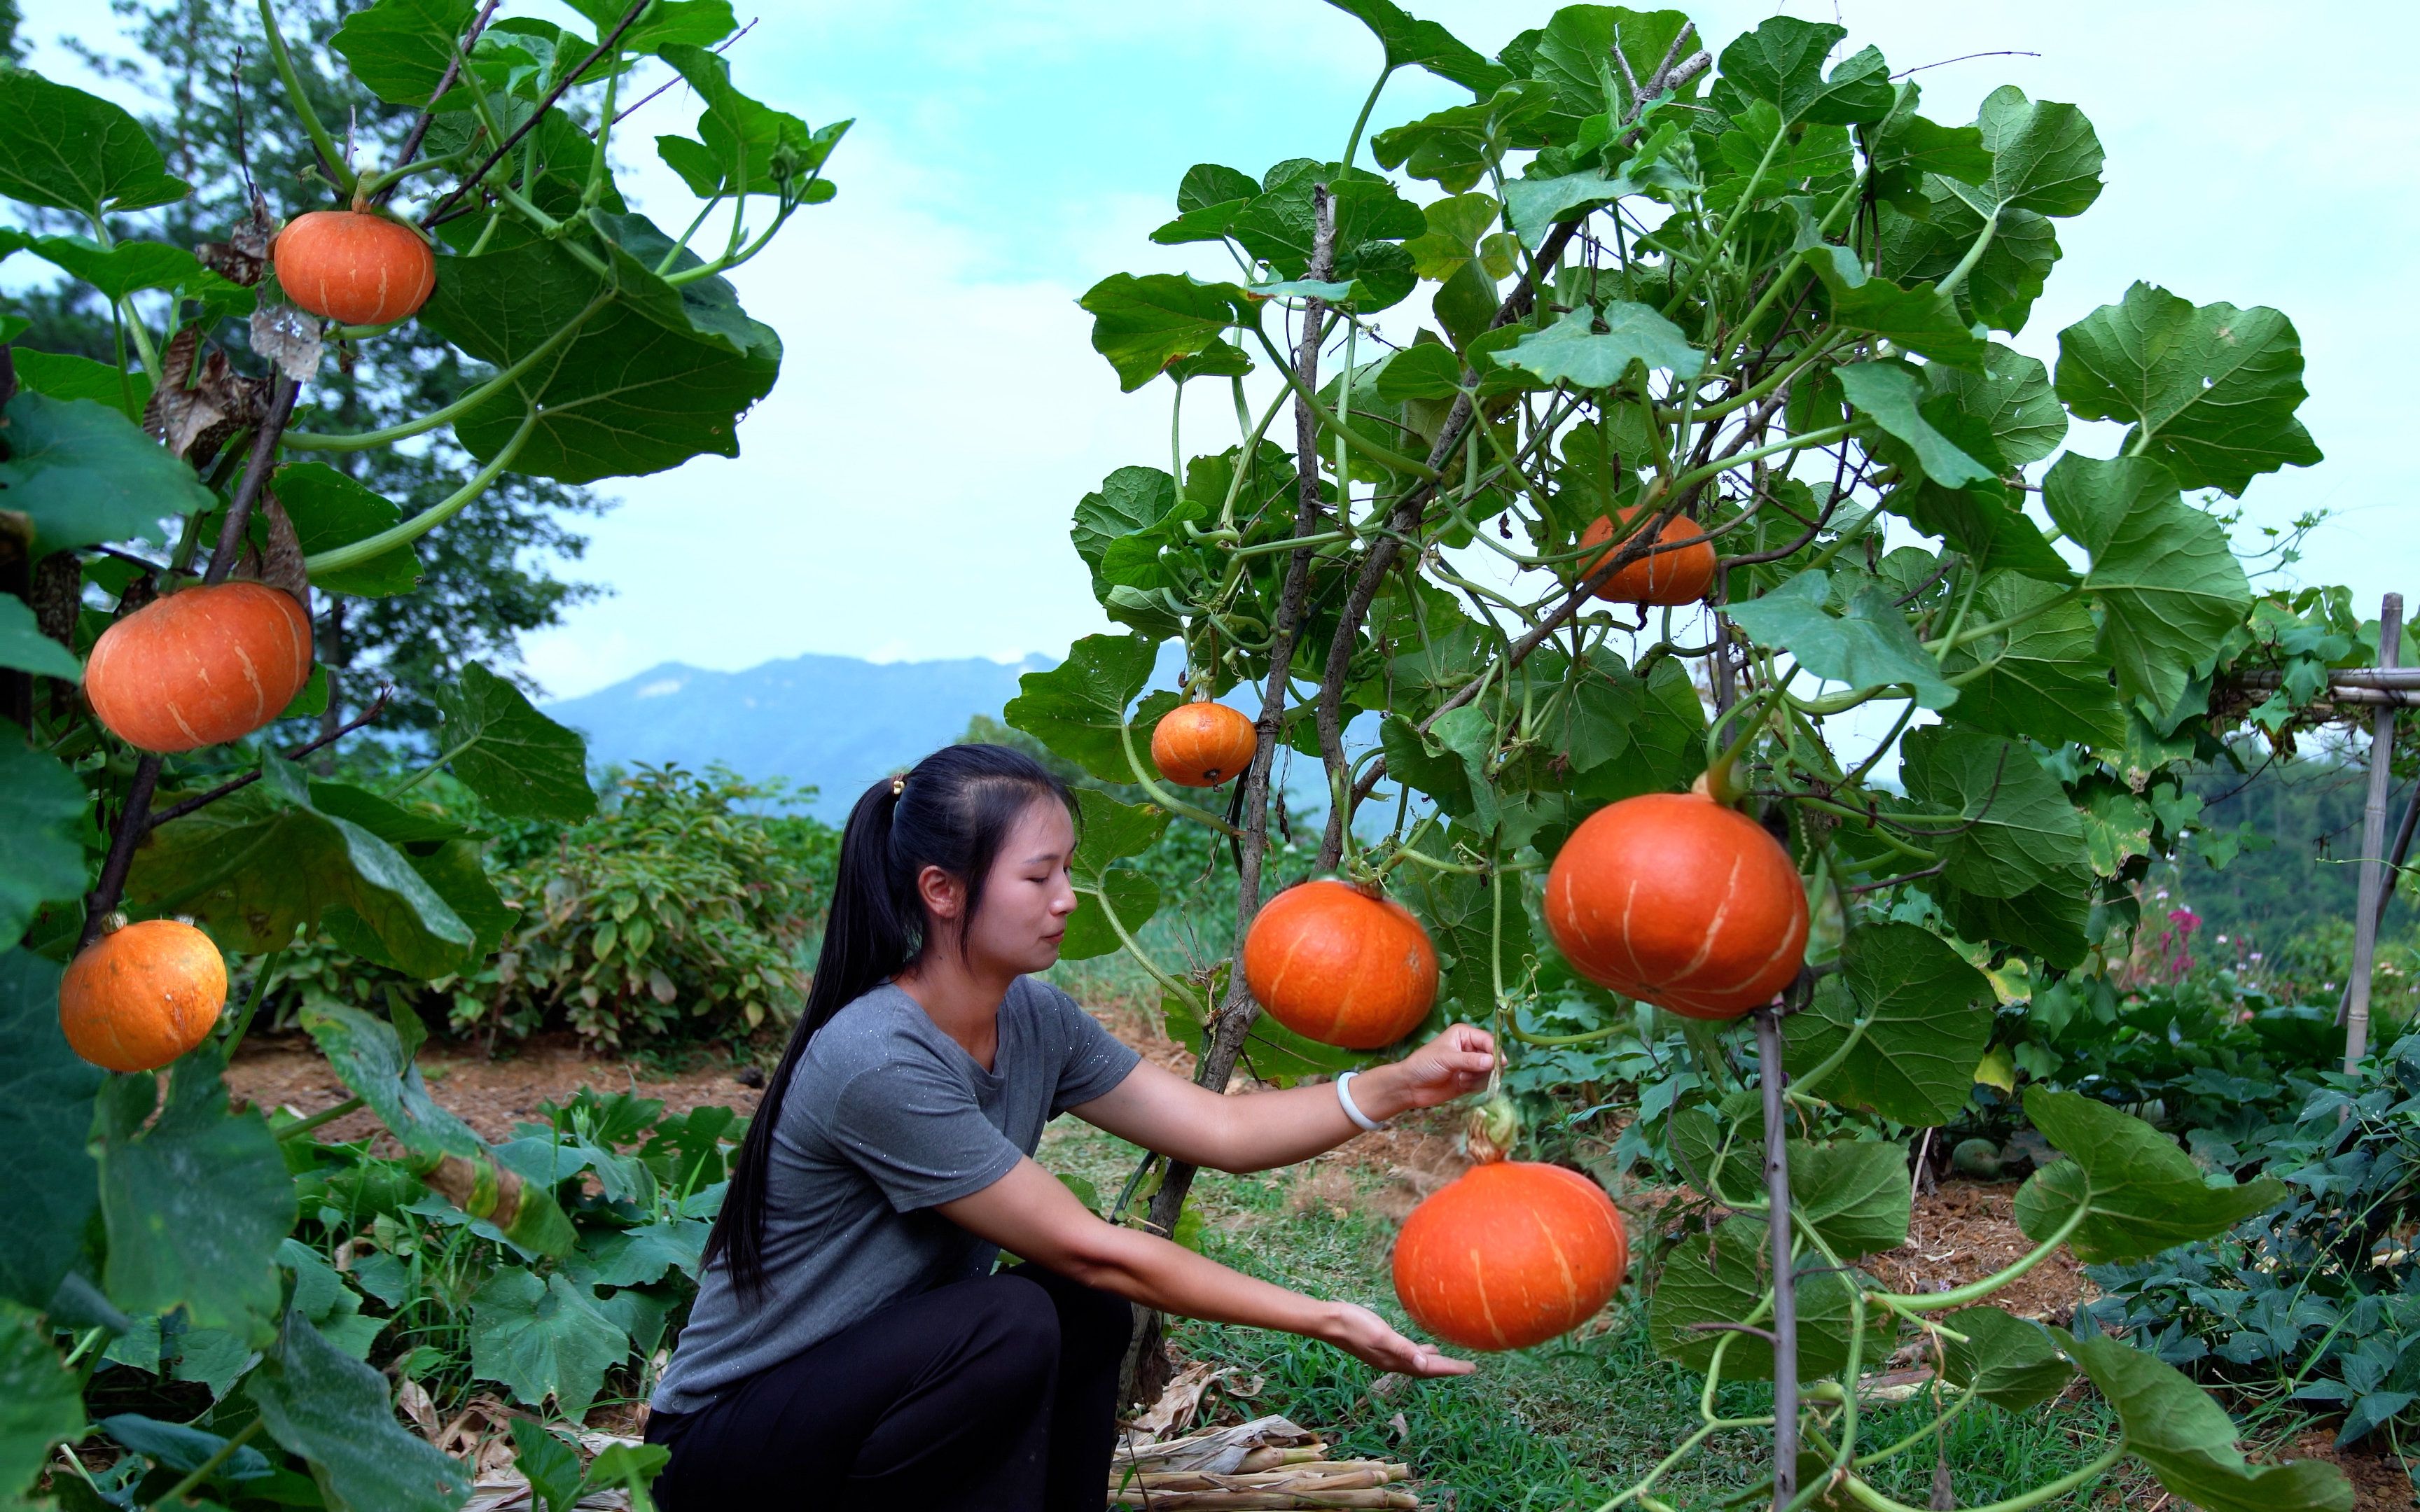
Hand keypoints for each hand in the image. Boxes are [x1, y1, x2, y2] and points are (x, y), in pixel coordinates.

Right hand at [1321, 1301, 1473, 1376]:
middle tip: (1468, 1367)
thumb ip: (1403, 1349)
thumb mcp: (1381, 1335)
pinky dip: (1420, 1352)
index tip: (1471, 1369)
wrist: (1331, 1322)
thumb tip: (1425, 1364)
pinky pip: (1408, 1352)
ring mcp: (1387, 1354)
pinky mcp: (1382, 1345)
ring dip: (1435, 1362)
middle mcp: (1394, 1361)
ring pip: (1418, 1362)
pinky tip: (1424, 1346)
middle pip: (1427, 1369)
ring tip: (1450, 1360)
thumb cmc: (1355, 1325)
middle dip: (1448, 1368)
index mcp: (1396, 1361)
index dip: (1451, 1369)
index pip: (1430, 1369)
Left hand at [1361, 1023, 1494, 1117]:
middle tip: (1473, 1074)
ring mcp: (1471, 1065)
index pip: (1488, 1040)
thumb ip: (1470, 1060)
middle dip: (1487, 1067)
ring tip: (1461, 1079)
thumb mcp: (1447, 1059)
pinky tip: (1461, 1084)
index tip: (1500, 1063)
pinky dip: (1476, 1086)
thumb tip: (1493, 1061)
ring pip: (1490, 1071)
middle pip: (1493, 1056)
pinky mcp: (1470, 1080)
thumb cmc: (1424, 1064)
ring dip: (1478, 1078)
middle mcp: (1470, 1048)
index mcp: (1464, 1034)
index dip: (1496, 1051)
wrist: (1411, 1086)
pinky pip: (1483, 1083)